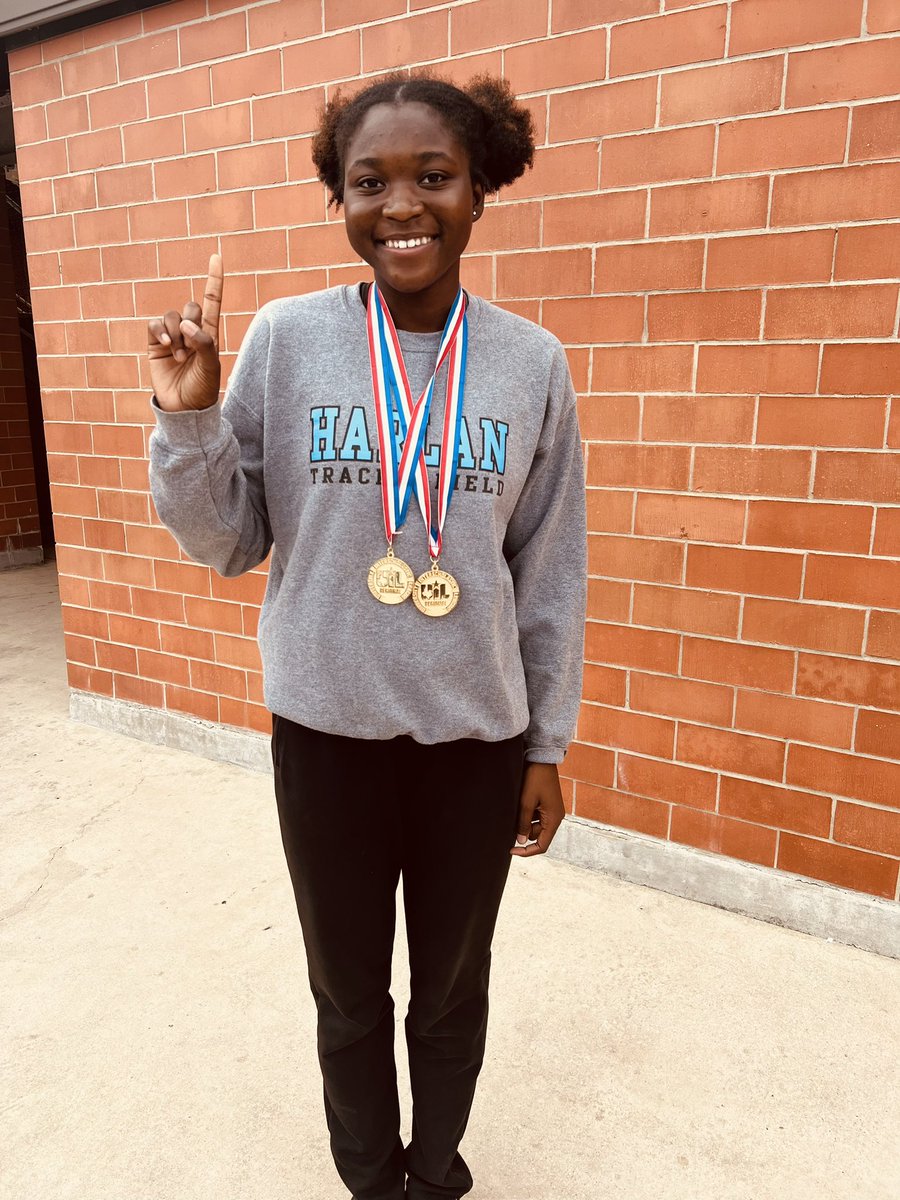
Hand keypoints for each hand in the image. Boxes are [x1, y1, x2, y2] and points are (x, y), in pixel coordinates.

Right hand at [147, 253, 223, 411]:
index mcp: (209, 334)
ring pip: (171, 316)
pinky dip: (161, 332)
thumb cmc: (202, 389)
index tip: (216, 256)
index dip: (214, 279)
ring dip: (175, 334)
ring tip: (180, 357)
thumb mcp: (211, 367)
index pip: (212, 301)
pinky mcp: (155, 343)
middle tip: (191, 349)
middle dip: (191, 323)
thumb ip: (204, 343)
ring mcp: (172, 337)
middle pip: (190, 306)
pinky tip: (167, 348)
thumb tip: (186, 323)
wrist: (183, 409)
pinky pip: (154, 324)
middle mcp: (191, 332)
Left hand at [510, 762, 565, 856]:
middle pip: (537, 836)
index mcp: (554, 819)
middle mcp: (556, 818)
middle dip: (524, 830)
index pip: (542, 845)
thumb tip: (520, 841)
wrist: (541, 759)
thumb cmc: (535, 779)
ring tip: (520, 804)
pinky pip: (537, 817)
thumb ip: (523, 823)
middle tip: (514, 815)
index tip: (511, 850)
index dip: (527, 851)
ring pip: (535, 827)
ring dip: (525, 821)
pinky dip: (528, 814)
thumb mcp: (526, 802)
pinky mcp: (548, 806)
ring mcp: (552, 811)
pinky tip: (523, 801)